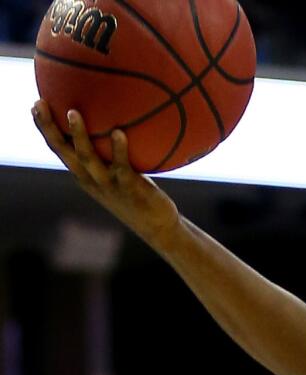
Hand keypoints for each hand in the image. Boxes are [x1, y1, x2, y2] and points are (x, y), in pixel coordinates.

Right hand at [31, 101, 180, 246]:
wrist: (155, 226)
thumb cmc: (138, 195)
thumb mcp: (118, 173)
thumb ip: (112, 154)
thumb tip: (117, 122)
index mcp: (84, 174)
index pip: (59, 149)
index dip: (45, 128)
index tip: (36, 105)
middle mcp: (90, 179)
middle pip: (63, 151)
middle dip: (49, 128)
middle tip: (39, 104)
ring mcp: (108, 184)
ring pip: (87, 158)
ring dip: (78, 135)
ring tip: (72, 112)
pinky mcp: (129, 188)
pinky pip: (122, 167)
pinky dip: (118, 149)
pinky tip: (118, 132)